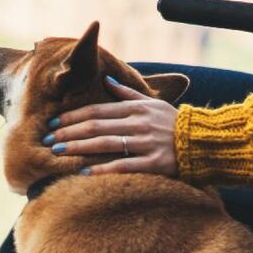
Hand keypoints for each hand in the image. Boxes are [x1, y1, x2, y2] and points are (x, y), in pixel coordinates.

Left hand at [45, 76, 177, 176]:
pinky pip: (123, 165)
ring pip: (105, 143)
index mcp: (136, 107)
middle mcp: (139, 123)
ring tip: (58, 151)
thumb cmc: (175, 123)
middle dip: (68, 132)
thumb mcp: (154, 102)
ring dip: (78, 147)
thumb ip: (129, 92)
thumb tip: (108, 79)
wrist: (205, 142)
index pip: (97, 110)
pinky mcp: (155, 163)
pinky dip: (102, 169)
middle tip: (47, 139)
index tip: (54, 122)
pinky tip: (83, 172)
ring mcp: (146, 143)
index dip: (73, 115)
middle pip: (96, 126)